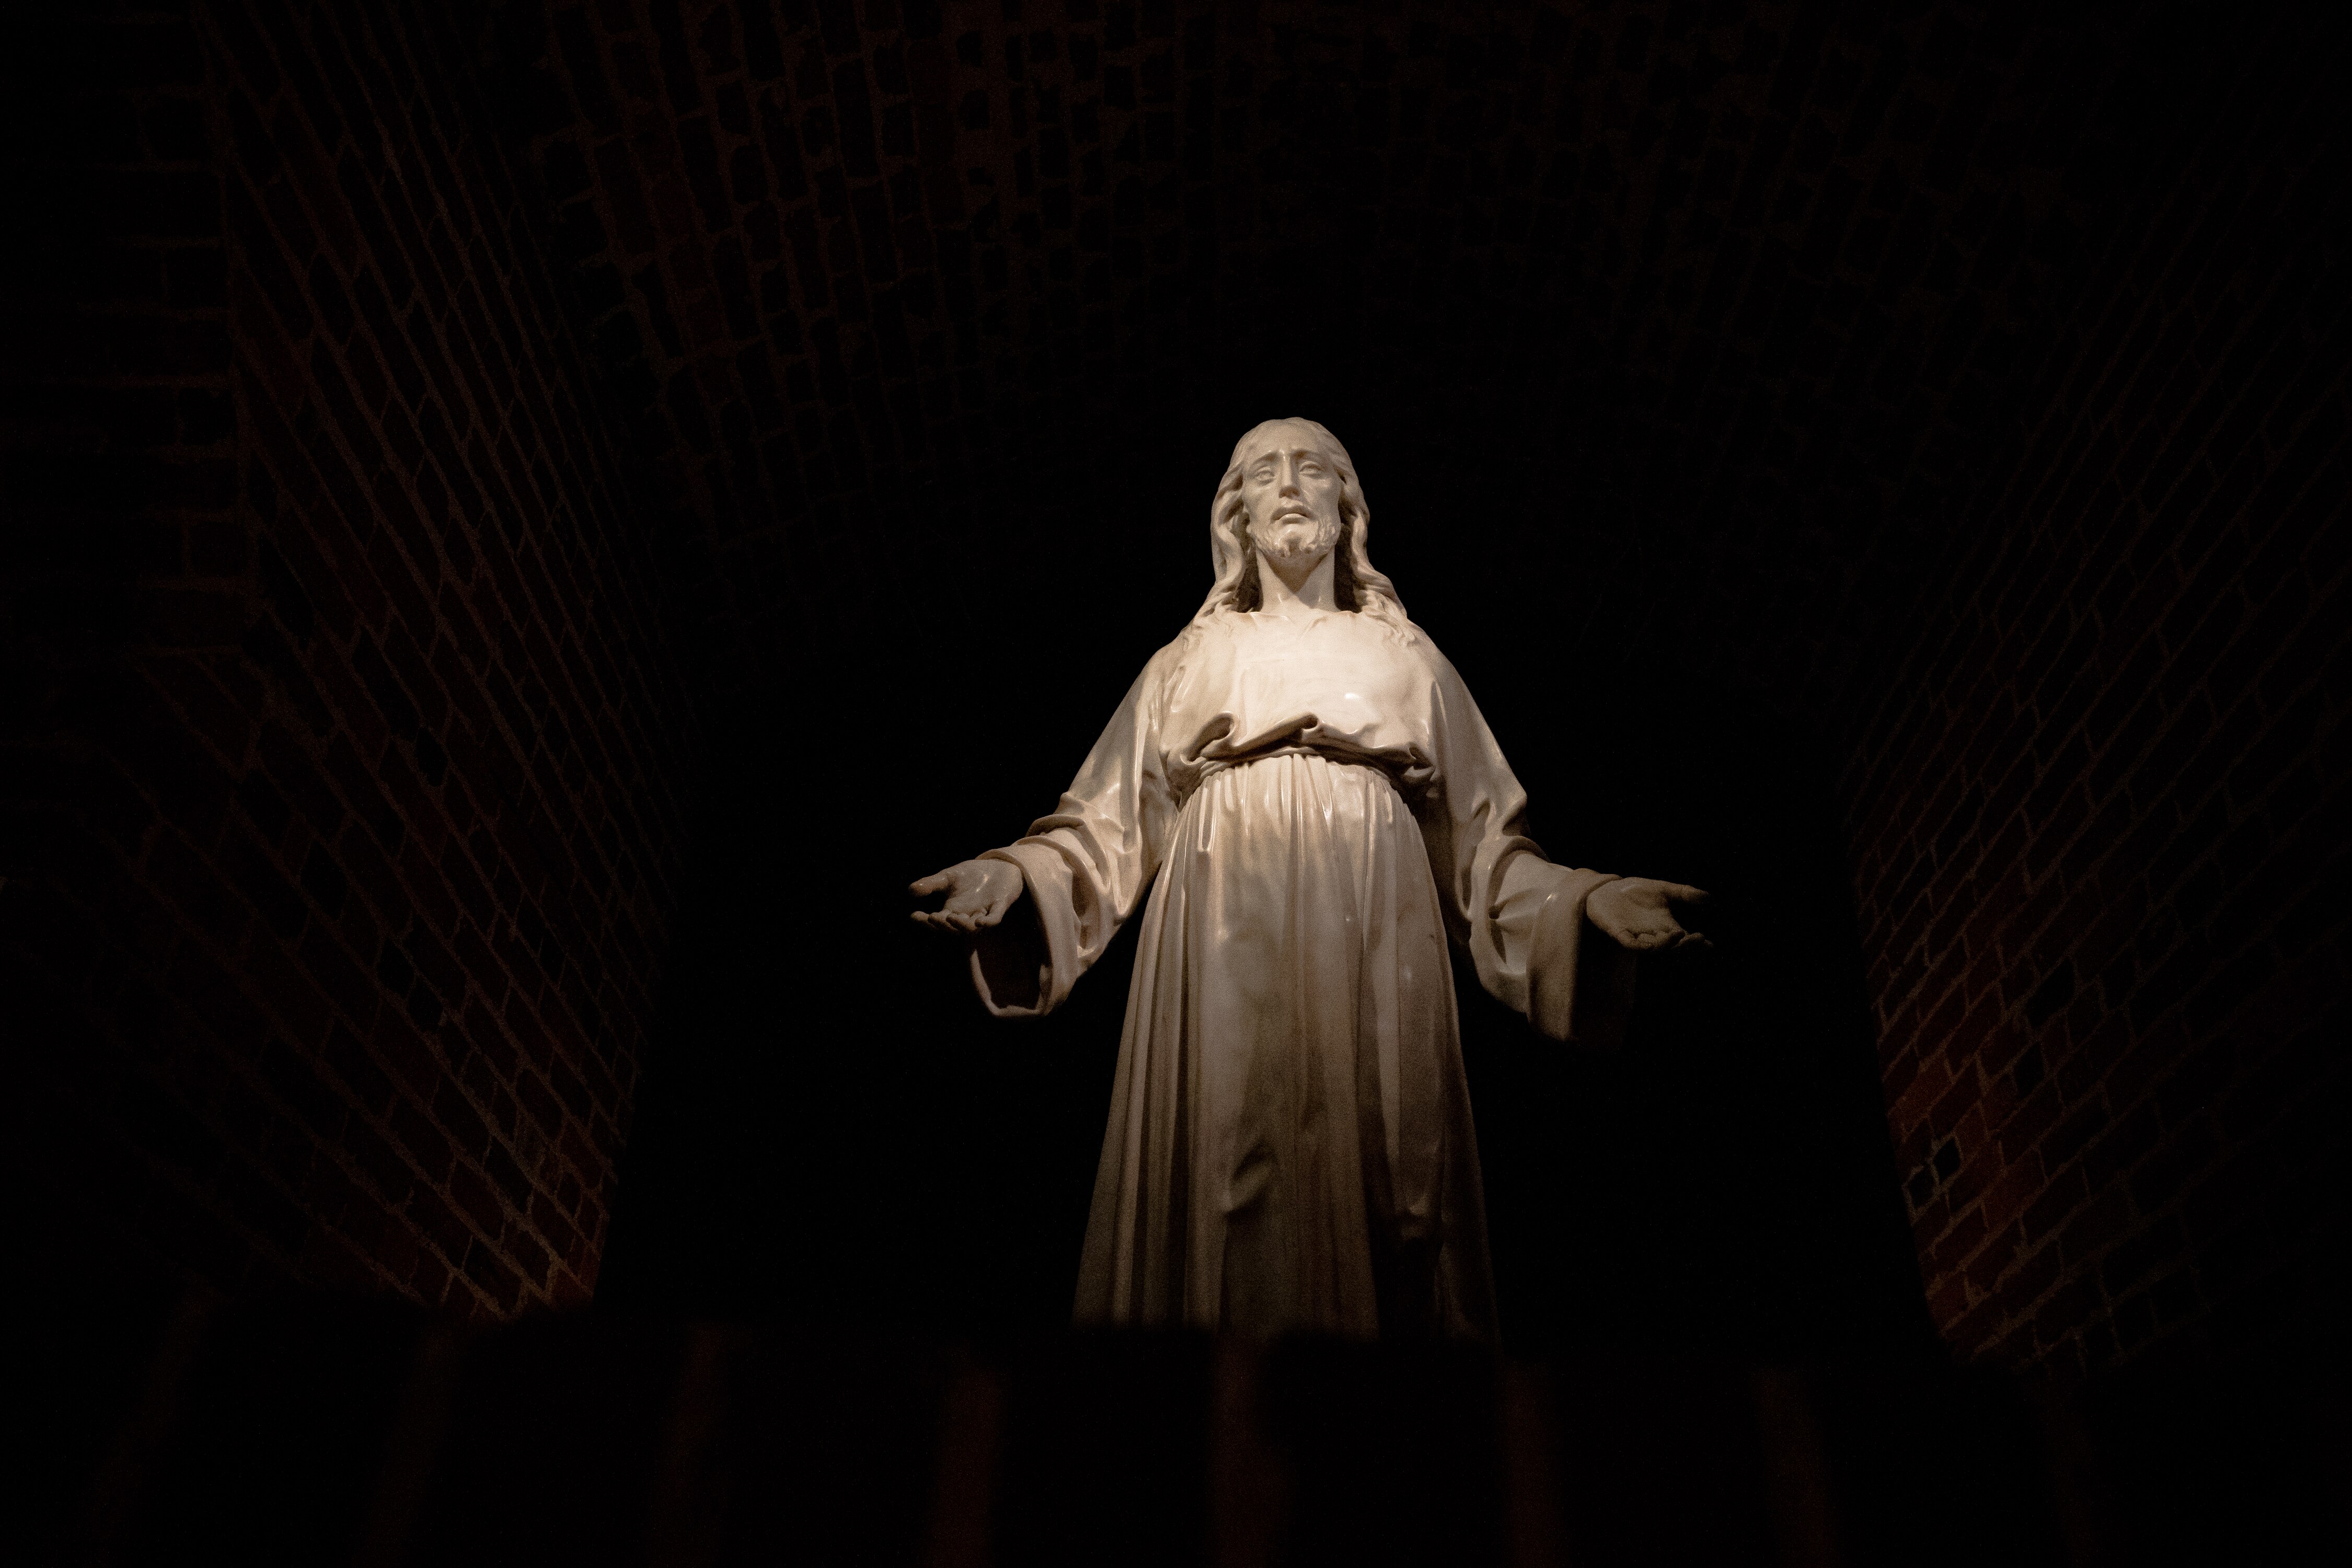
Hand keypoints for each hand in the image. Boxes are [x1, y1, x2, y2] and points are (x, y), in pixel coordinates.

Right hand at [909, 858, 1025, 931]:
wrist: (999, 866)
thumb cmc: (973, 875)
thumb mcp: (948, 877)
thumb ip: (931, 884)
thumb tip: (911, 890)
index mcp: (953, 911)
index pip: (937, 921)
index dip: (925, 921)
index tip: (913, 916)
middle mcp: (967, 916)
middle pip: (953, 928)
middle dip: (942, 924)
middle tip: (931, 917)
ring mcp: (984, 912)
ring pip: (971, 927)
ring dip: (961, 925)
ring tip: (949, 918)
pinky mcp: (1000, 906)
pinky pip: (994, 919)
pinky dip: (987, 922)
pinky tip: (979, 922)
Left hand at [1586, 877, 1710, 951]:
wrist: (1606, 889)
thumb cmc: (1635, 892)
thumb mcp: (1663, 889)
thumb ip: (1684, 893)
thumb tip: (1709, 897)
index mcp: (1665, 926)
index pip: (1683, 939)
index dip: (1695, 944)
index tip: (1709, 944)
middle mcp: (1653, 934)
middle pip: (1672, 947)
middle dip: (1686, 946)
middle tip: (1698, 939)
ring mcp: (1636, 935)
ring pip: (1654, 948)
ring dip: (1667, 945)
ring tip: (1679, 935)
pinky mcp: (1618, 932)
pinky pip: (1630, 944)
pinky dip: (1640, 946)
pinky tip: (1650, 945)